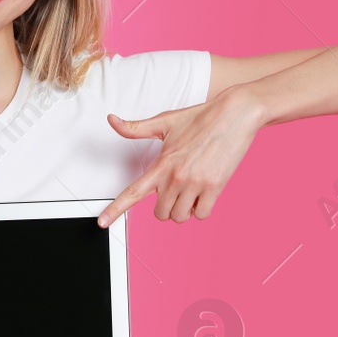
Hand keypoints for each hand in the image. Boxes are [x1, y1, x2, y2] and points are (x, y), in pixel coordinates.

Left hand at [98, 88, 263, 226]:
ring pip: (180, 217)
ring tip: (191, 190)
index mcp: (162, 164)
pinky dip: (201, 209)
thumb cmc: (201, 117)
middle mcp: (176, 177)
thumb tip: (112, 120)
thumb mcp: (165, 122)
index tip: (102, 222)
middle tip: (175, 190)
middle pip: (160, 213)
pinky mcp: (215, 187)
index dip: (115, 209)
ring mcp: (196, 184)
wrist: (235, 114)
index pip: (133, 192)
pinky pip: (202, 214)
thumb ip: (136, 128)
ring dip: (184, 209)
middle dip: (166, 207)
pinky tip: (204, 192)